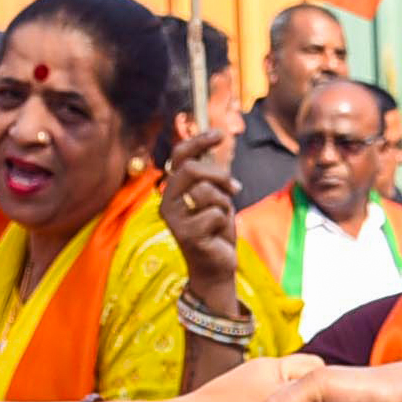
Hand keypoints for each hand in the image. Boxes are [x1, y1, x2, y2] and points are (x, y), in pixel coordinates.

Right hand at [160, 126, 241, 289]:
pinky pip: (216, 214)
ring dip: (225, 203)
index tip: (220, 134)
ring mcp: (175, 220)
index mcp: (172, 189)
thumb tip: (218, 146)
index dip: (199, 141)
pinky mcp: (187, 235)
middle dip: (220, 175)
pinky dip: (225, 222)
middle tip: (234, 187)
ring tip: (222, 217)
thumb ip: (211, 177)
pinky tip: (219, 234)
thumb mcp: (214, 198)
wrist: (215, 267)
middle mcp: (167, 202)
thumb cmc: (215, 230)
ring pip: (208, 192)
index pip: (180, 156)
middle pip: (192, 170)